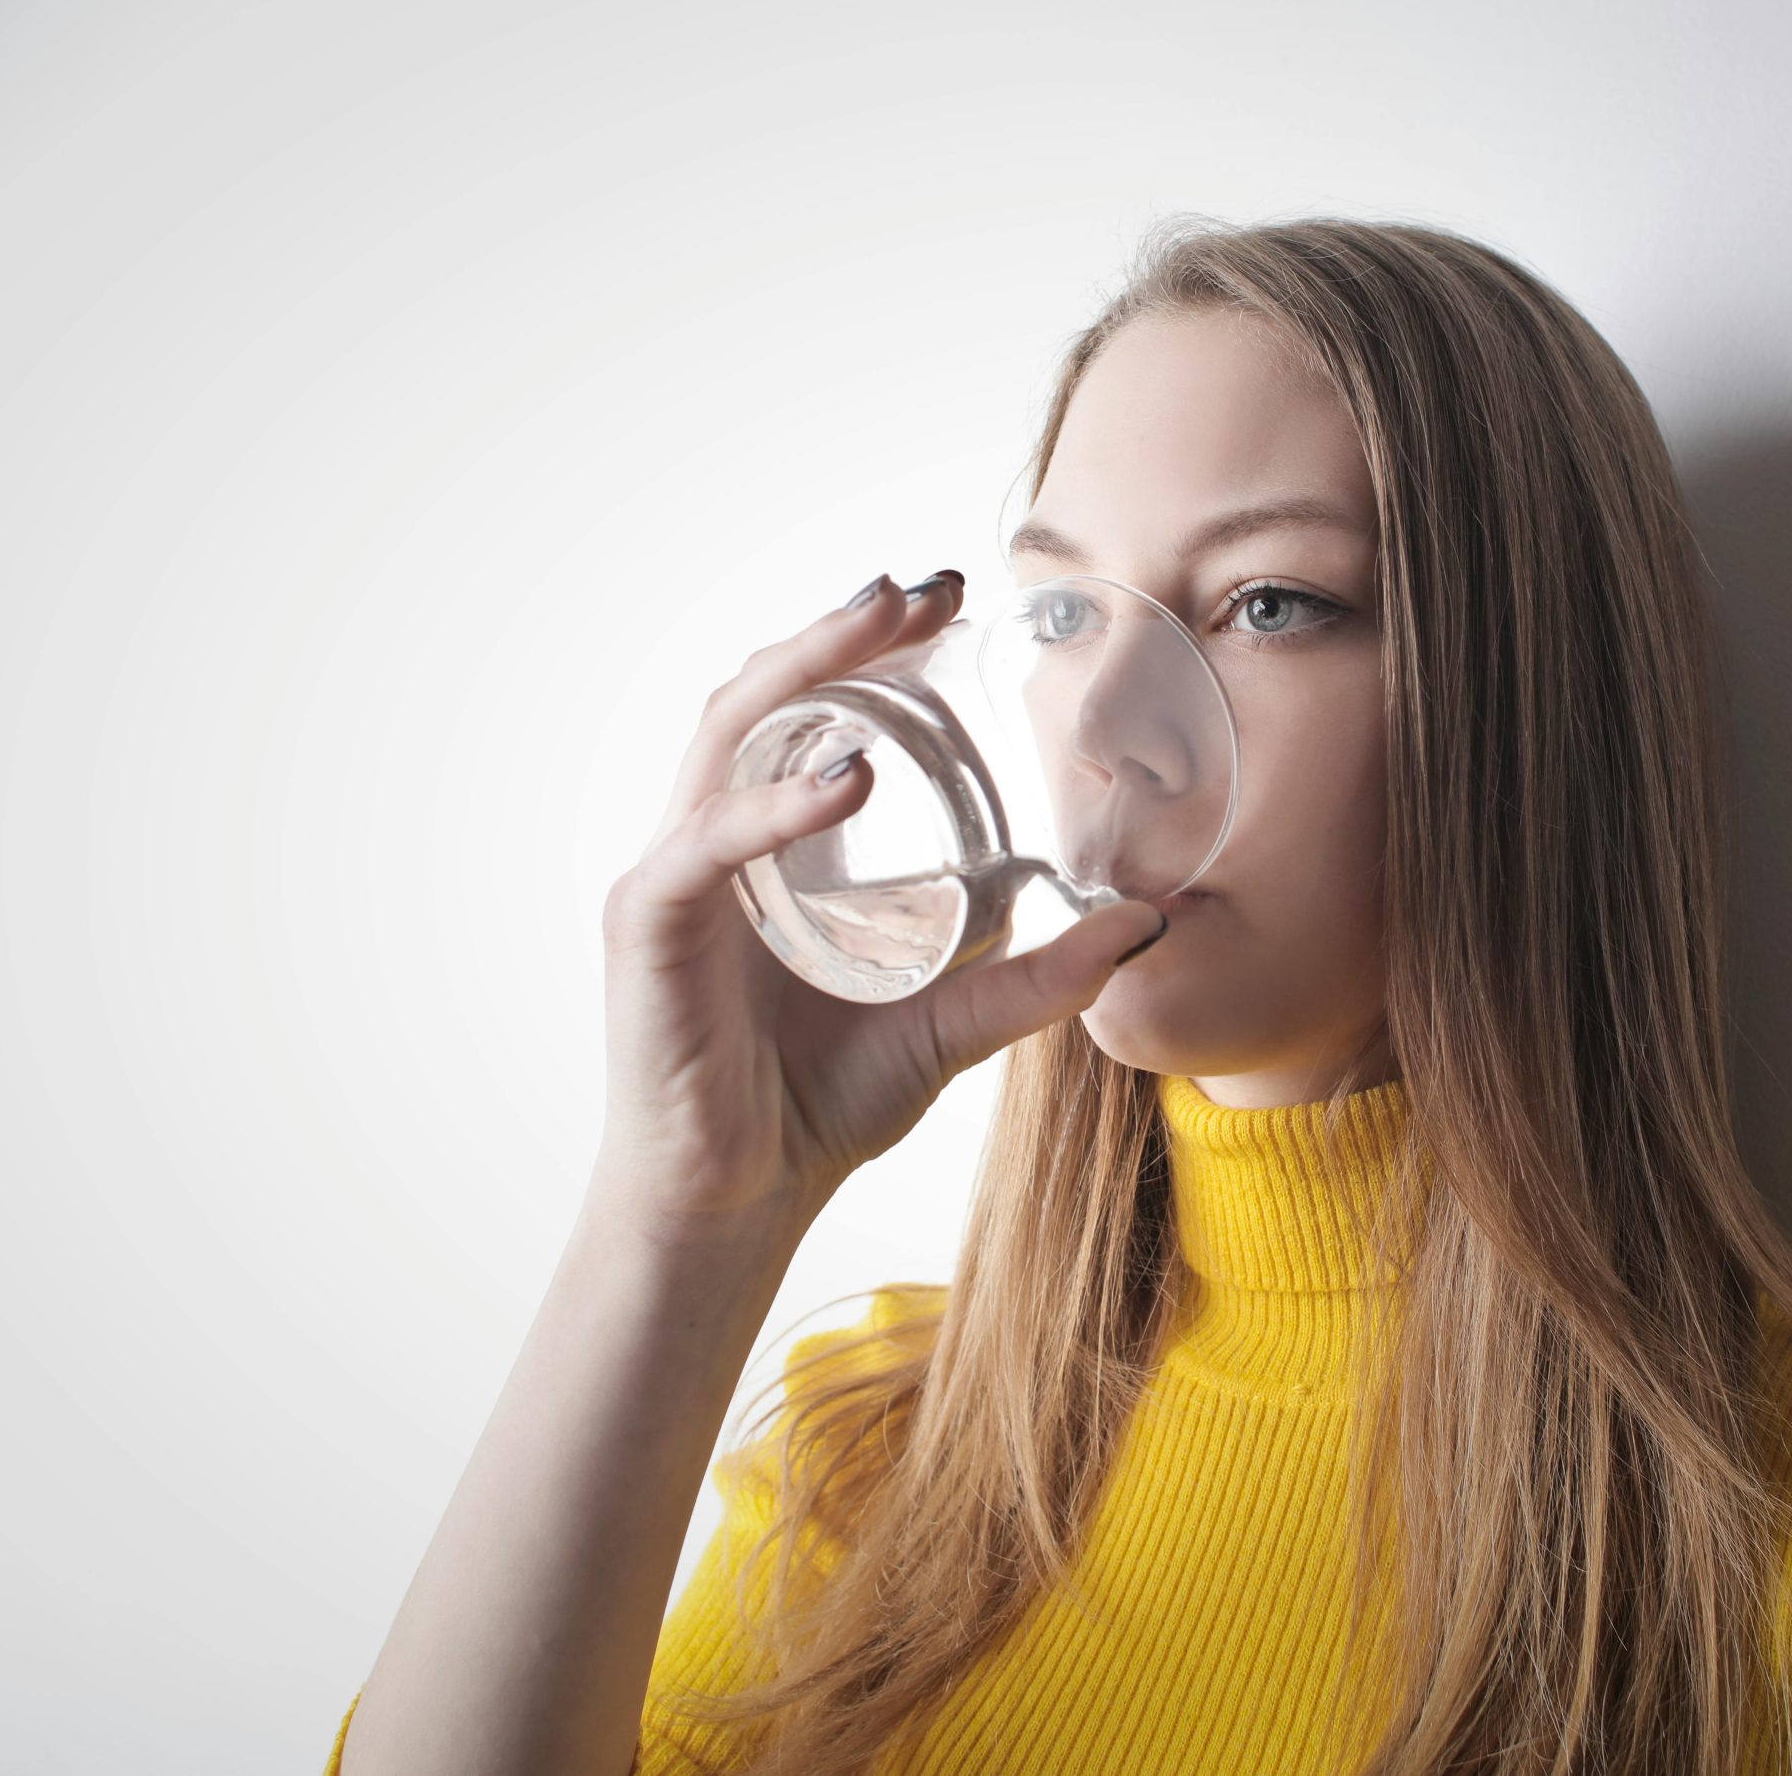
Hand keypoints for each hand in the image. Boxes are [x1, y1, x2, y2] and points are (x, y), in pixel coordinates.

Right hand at [584, 570, 1168, 1251]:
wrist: (740, 1202)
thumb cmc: (817, 1105)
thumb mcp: (955, 1025)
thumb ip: (1039, 974)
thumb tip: (1143, 924)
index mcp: (772, 845)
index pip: (813, 713)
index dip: (875, 649)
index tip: (953, 600)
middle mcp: (714, 841)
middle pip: (766, 698)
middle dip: (844, 633)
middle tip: (927, 590)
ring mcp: (675, 877)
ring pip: (727, 736)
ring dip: (804, 669)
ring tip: (881, 626)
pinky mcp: (648, 927)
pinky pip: (707, 844)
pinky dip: (776, 804)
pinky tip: (847, 782)